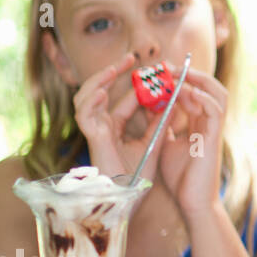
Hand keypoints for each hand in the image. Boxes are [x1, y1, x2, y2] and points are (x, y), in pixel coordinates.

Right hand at [73, 51, 165, 180]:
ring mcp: (94, 132)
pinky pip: (85, 116)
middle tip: (130, 57)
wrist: (129, 199)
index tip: (154, 68)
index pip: (122, 98)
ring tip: (115, 67)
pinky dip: (92, 101)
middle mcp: (101, 126)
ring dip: (99, 80)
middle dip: (112, 72)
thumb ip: (159, 123)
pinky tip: (104, 91)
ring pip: (85, 98)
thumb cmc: (138, 176)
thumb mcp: (153, 143)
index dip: (136, 82)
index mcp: (114, 127)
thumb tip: (172, 100)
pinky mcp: (92, 140)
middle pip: (99, 91)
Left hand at [156, 68, 227, 218]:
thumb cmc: (180, 177)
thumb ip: (161, 125)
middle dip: (190, 74)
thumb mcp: (164, 143)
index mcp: (199, 123)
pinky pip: (215, 110)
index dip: (180, 80)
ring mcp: (214, 129)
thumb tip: (148, 106)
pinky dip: (202, 97)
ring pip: (218, 94)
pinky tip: (186, 92)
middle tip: (168, 66)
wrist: (192, 201)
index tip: (160, 71)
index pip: (195, 93)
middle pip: (210, 88)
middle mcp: (209, 123)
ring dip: (199, 81)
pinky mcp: (215, 137)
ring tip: (179, 73)